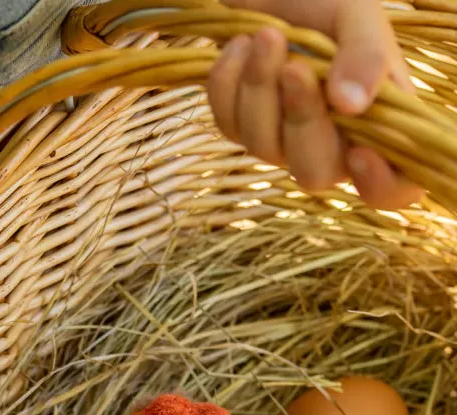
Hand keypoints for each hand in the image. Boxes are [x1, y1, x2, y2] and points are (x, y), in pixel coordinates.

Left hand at [207, 0, 422, 207]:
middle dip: (302, 120)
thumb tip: (352, 104)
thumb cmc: (329, 3)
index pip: (393, 188)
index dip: (380, 185)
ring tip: (266, 35)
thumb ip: (367, 56)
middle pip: (314, 173)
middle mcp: (331, 145)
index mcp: (379, 125)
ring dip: (259, 89)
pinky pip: (227, 123)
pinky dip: (228, 82)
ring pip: (263, 147)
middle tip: (295, 67)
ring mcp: (281, 142)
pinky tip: (240, 45)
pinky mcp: (239, 128)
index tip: (361, 153)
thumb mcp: (360, 17)